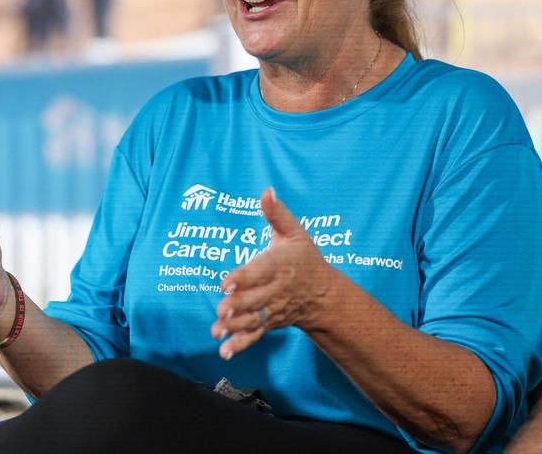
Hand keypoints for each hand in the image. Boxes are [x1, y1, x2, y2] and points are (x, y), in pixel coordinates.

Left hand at [210, 188, 339, 358]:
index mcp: (280, 265)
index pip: (260, 271)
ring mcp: (272, 309)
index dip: (242, 277)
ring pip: (253, 320)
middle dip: (238, 306)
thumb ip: (277, 214)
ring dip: (234, 327)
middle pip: (255, 299)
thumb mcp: (295, 233)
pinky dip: (241, 344)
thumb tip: (266, 190)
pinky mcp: (269, 323)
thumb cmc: (305, 258)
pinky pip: (254, 335)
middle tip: (221, 309)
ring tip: (217, 331)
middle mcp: (276, 290)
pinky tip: (225, 351)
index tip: (226, 282)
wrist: (324, 294)